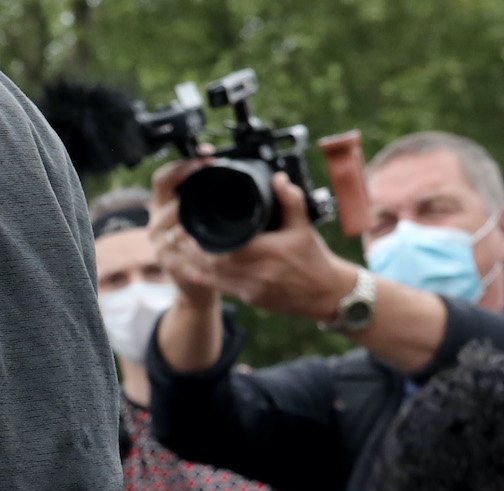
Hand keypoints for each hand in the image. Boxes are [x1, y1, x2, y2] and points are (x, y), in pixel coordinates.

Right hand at [149, 158, 221, 308]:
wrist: (197, 286)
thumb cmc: (204, 248)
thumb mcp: (201, 218)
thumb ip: (206, 198)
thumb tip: (229, 167)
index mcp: (165, 206)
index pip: (164, 176)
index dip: (182, 163)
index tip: (205, 157)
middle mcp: (157, 219)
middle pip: (162, 187)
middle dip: (185, 173)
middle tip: (208, 166)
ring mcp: (159, 240)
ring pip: (168, 213)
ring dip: (185, 204)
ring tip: (206, 193)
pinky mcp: (166, 258)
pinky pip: (174, 242)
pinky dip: (186, 236)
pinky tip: (196, 231)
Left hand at [151, 162, 353, 322]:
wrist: (324, 294)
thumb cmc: (314, 259)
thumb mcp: (304, 226)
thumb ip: (290, 200)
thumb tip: (278, 179)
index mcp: (266, 252)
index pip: (226, 246)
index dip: (205, 239)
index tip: (193, 226)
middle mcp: (255, 273)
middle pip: (212, 263)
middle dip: (192, 251)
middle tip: (179, 235)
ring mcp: (249, 289)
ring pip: (212, 277)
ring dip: (193, 264)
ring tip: (179, 250)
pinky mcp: (248, 299)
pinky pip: (220, 288)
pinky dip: (205, 277)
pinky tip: (193, 268)